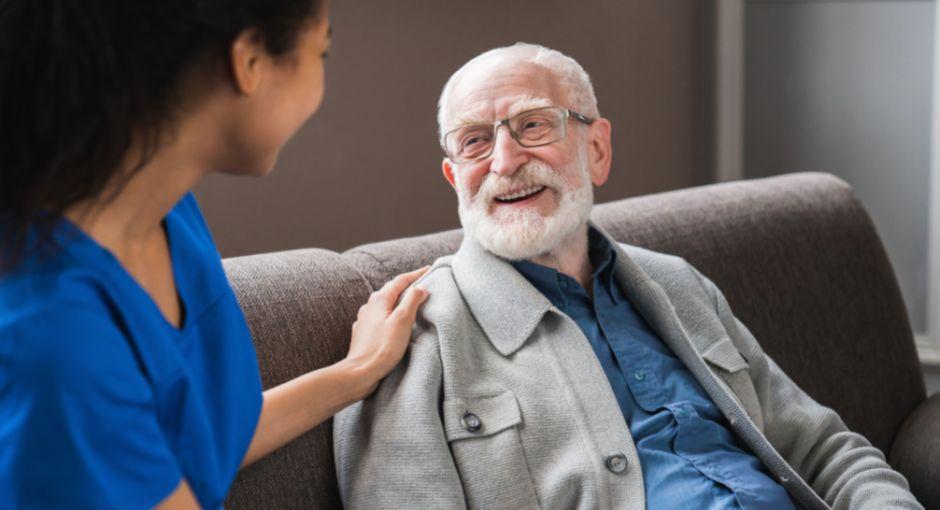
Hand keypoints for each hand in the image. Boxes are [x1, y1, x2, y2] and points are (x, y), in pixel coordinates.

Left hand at [345, 266, 430, 398]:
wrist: (360, 372)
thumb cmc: (383, 348)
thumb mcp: (403, 321)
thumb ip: (412, 301)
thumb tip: (421, 287)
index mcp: (379, 299)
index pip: (401, 280)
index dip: (416, 274)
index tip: (429, 269)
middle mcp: (369, 306)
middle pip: (391, 290)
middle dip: (407, 285)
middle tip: (422, 282)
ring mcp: (365, 319)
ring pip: (385, 304)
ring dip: (398, 300)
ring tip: (410, 301)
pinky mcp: (364, 333)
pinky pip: (380, 317)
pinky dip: (390, 314)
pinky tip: (393, 321)